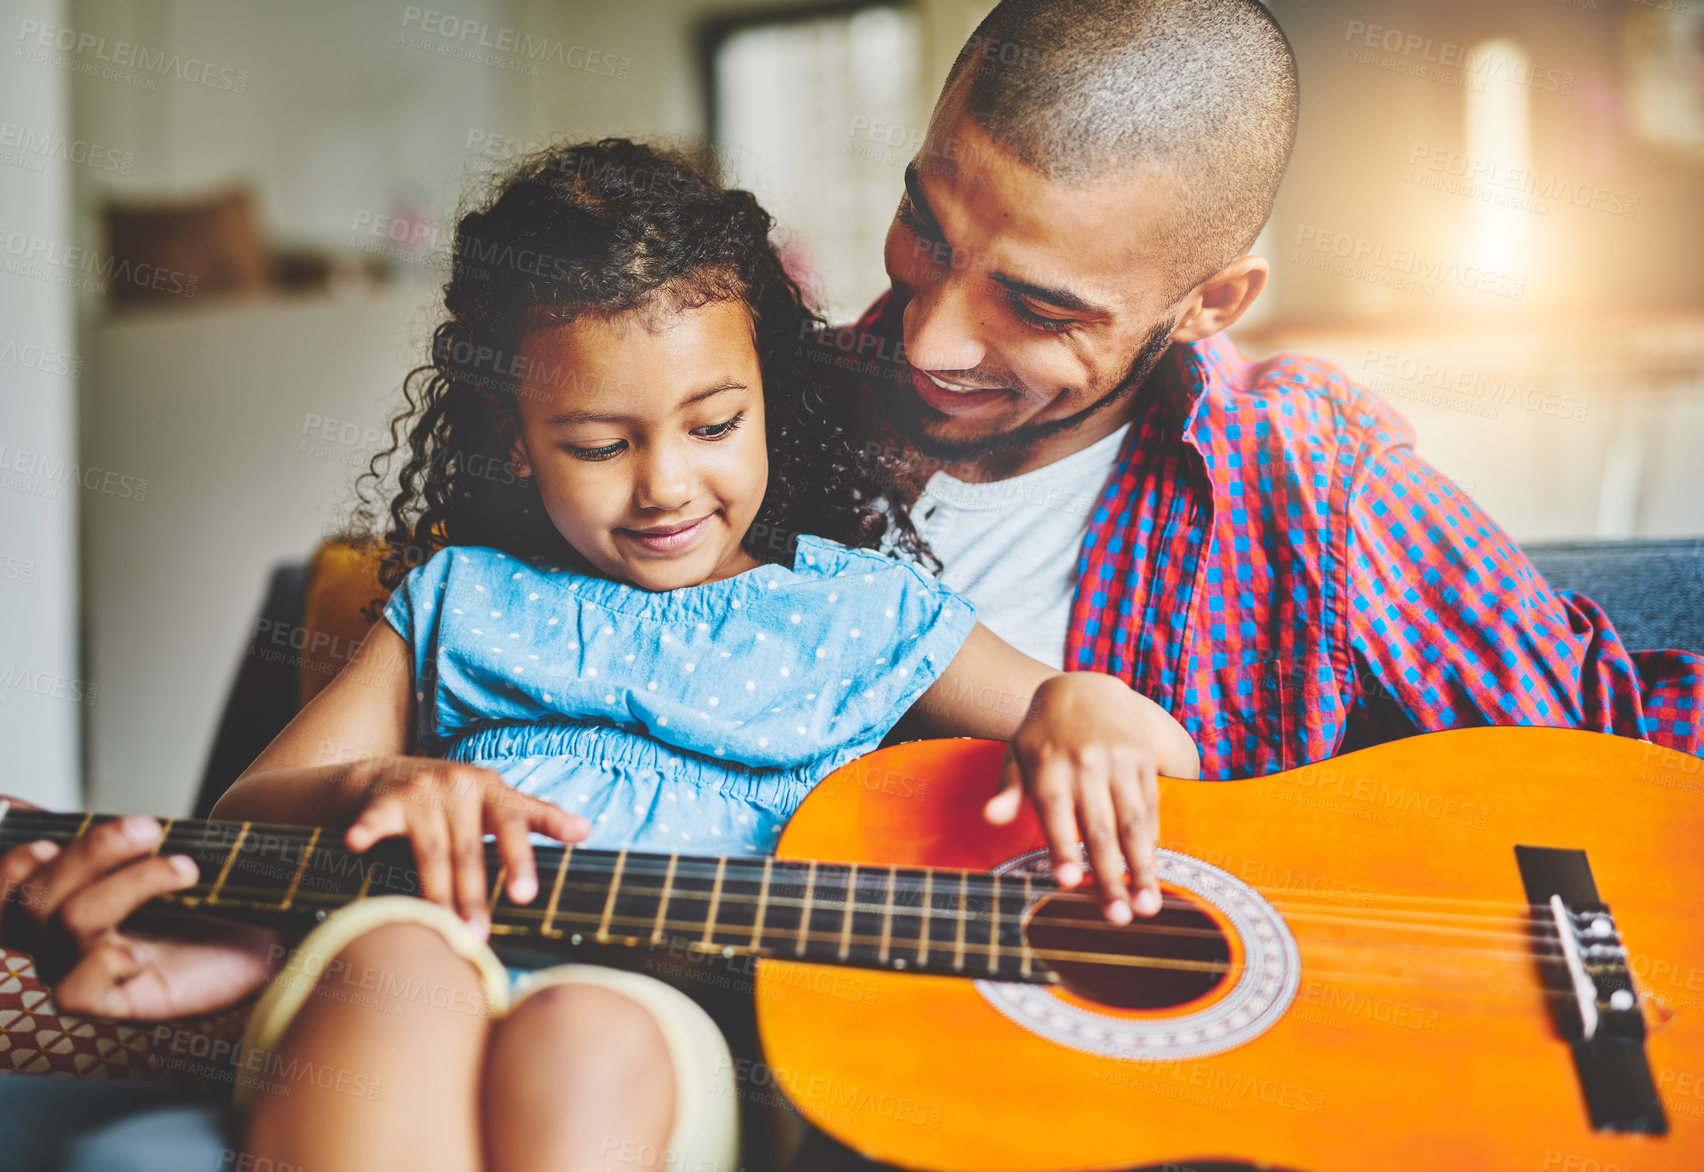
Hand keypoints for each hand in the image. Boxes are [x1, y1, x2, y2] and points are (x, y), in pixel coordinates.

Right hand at [0, 801, 280, 1019]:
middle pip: (33, 898)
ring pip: (67, 925)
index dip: (9, 865)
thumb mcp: (164, 850)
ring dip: (129, 885)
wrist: (267, 931)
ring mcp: (83, 973)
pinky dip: (104, 963)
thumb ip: (118, 834)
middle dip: (91, 851)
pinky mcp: (114, 1004)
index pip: (5, 890)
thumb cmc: (210, 890)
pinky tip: (142, 955)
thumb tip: (45, 801)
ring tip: (185, 869)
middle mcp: (59, 940)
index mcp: (61, 899)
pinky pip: (73, 993)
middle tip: (149, 828)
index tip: (47, 837)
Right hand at [339, 757, 588, 939]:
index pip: (515, 822)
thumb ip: (539, 817)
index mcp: (492, 790)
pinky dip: (367, 830)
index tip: (537, 882)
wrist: (391, 772)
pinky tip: (356, 844)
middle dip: (475, 894)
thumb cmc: (459, 799)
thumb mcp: (499, 801)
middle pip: (470, 848)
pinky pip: (376, 819)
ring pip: (430, 850)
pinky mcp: (385, 800)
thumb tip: (587, 831)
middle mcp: (459, 786)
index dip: (527, 850)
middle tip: (479, 936)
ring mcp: (421, 792)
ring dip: (435, 891)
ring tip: (442, 929)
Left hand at [984, 673, 1162, 924]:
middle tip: (1119, 917)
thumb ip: (1007, 789)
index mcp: (1048, 764)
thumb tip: (991, 816)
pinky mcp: (1143, 761)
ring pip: (1133, 822)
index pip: (1055, 812)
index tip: (1066, 881)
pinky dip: (1153, 843)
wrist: (1086, 688)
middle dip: (1110, 874)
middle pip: (1100, 827)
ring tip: (1147, 906)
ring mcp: (1119, 761)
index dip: (1062, 847)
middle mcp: (1086, 763)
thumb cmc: (1043, 736)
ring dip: (1142, 868)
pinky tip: (1152, 873)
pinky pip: (1151, 808)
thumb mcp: (1017, 755)